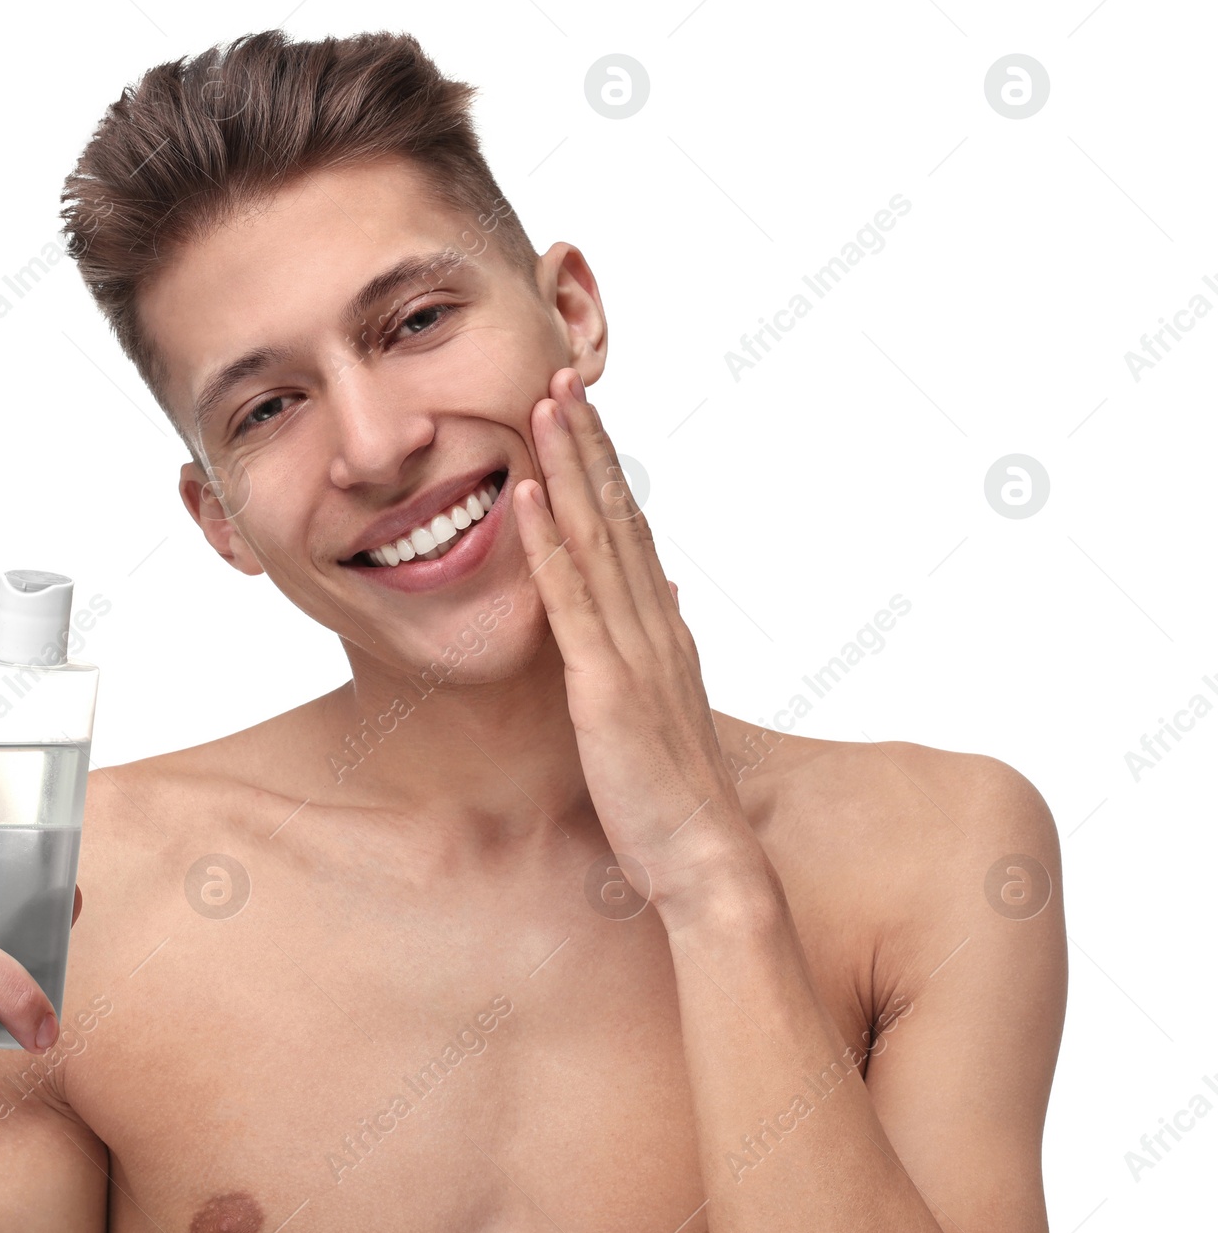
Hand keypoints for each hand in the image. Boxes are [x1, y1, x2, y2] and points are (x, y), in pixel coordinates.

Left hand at [511, 367, 777, 920]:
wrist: (706, 857)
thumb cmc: (678, 793)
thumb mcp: (669, 705)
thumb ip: (660, 643)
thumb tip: (665, 592)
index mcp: (663, 629)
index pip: (631, 529)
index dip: (605, 468)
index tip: (581, 415)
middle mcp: (654, 624)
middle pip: (618, 514)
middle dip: (587, 443)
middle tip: (561, 375)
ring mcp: (633, 651)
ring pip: (597, 540)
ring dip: (569, 469)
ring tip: (543, 406)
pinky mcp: (607, 686)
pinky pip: (573, 602)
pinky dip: (549, 545)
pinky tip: (527, 498)